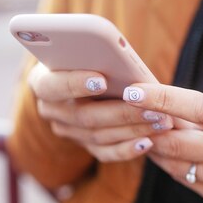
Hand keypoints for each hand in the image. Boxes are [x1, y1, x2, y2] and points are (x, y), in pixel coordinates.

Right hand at [27, 63, 173, 161]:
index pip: (52, 85)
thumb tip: (115, 57)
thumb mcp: (86, 49)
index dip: (75, 84)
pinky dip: (127, 149)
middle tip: (151, 106)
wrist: (87, 77)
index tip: (102, 79)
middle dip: (120, 111)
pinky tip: (148, 142)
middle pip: (83, 115)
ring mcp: (66, 131)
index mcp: (42, 82)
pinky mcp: (84, 146)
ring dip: (132, 129)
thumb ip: (93, 54)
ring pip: (98, 135)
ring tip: (160, 120)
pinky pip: (105, 153)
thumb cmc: (88, 55)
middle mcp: (49, 109)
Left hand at [122, 84, 202, 202]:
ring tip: (147, 134)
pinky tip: (166, 156)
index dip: (164, 99)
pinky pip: (187, 183)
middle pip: (179, 145)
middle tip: (130, 116)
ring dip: (155, 150)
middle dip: (149, 131)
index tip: (134, 91)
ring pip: (177, 167)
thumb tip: (159, 106)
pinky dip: (171, 167)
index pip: (201, 108)